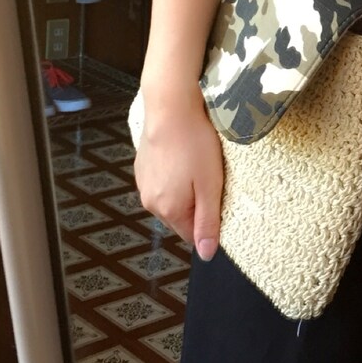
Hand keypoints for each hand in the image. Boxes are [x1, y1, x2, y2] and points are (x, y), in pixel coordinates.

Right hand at [134, 91, 222, 261]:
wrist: (170, 107)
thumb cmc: (194, 144)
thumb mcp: (210, 186)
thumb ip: (208, 223)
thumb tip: (206, 255)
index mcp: (168, 210)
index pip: (191, 235)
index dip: (208, 222)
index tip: (219, 200)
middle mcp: (150, 202)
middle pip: (180, 217)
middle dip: (197, 205)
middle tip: (211, 180)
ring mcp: (143, 183)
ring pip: (171, 198)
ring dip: (186, 189)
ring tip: (198, 165)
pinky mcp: (142, 166)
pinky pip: (163, 181)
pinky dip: (175, 175)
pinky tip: (184, 156)